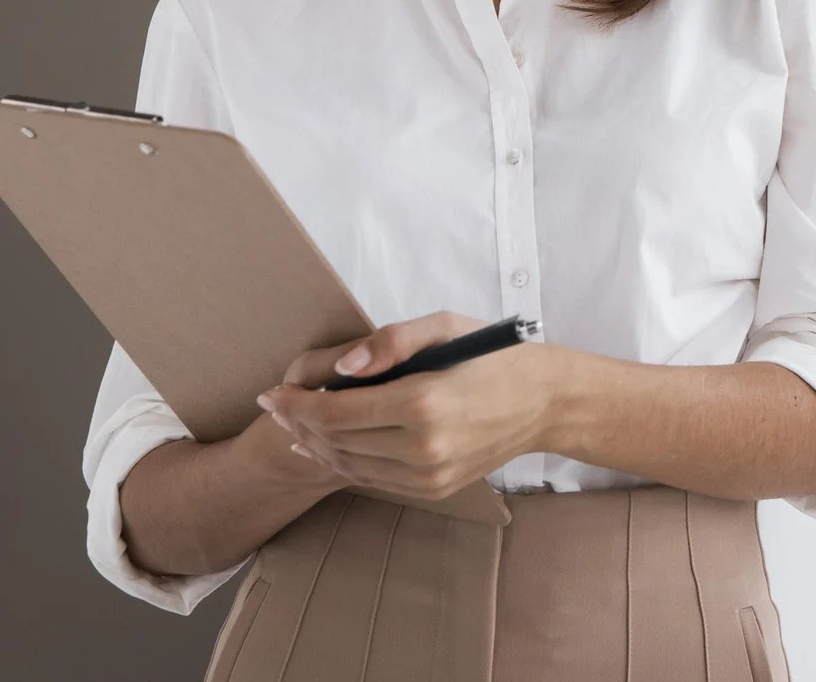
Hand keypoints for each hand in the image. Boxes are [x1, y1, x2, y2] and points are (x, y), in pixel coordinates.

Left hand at [255, 312, 568, 500]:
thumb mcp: (445, 327)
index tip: (271, 392)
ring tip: (295, 424)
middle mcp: (423, 448)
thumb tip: (341, 367)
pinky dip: (344, 462)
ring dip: (315, 445)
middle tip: (276, 405)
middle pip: (334, 441)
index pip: (335, 412)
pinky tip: (328, 445)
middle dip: (297, 423)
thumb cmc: (493, 355)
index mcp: (422, 403)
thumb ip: (390, 341)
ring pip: (348, 465)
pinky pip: (373, 478)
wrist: (544, 402)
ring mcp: (429, 475)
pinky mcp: (434, 489)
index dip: (294, 404)